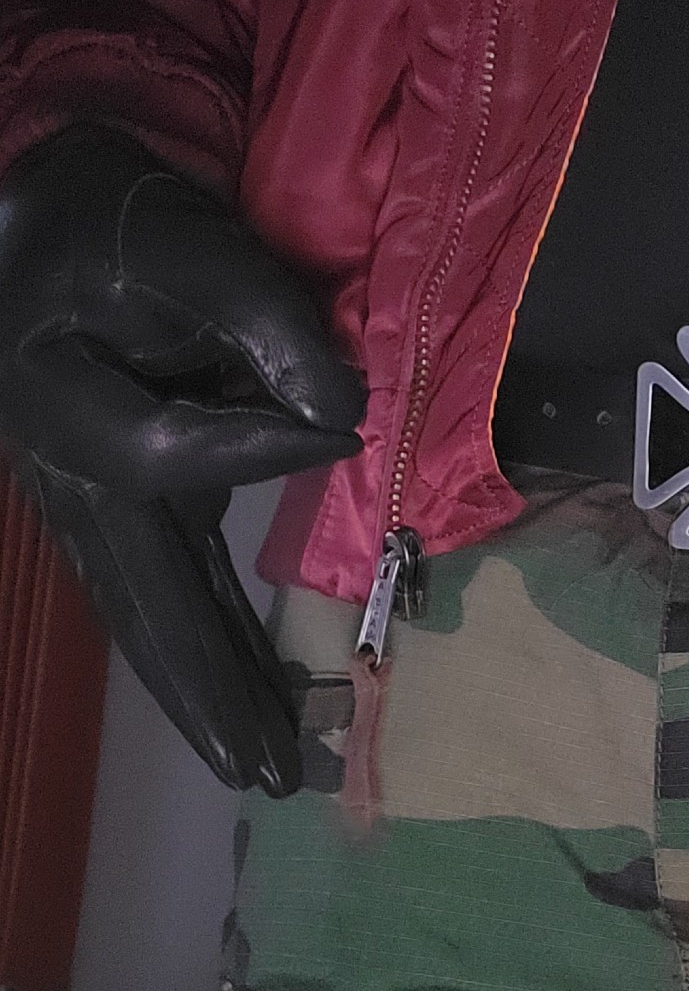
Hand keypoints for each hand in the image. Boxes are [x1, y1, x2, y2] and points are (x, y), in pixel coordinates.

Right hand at [0, 123, 365, 794]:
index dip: (257, 444)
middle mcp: (67, 473)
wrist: (43, 217)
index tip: (344, 418)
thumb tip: (345, 414)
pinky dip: (196, 650)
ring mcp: (85, 500)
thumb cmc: (112, 220)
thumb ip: (263, 318)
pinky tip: (236, 700)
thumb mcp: (187, 243)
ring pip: (144, 613)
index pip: (166, 455)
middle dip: (204, 687)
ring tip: (258, 769)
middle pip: (139, 599)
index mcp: (63, 399)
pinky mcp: (113, 505)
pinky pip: (154, 592)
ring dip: (202, 692)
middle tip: (263, 773)